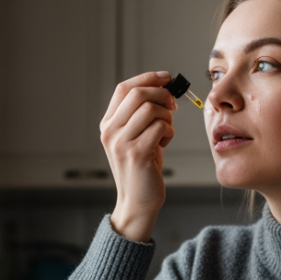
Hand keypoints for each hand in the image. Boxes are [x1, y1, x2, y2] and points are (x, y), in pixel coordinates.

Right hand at [101, 71, 177, 241]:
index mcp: (108, 124)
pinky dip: (170, 132)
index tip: (166, 77)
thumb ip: (142, 115)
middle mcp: (110, 132)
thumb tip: (165, 88)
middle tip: (173, 105)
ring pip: (151, 109)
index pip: (124, 88)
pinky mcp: (137, 153)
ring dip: (167, 117)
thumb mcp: (136, 137)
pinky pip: (161, 127)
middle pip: (138, 94)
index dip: (147, 78)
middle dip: (161, 95)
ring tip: (167, 132)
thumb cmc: (142, 168)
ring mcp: (122, 142)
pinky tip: (165, 143)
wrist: (138, 202)